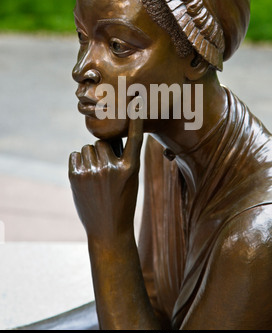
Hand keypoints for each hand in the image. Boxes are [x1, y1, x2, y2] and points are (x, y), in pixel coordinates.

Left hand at [68, 114, 143, 241]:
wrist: (109, 231)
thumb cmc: (122, 202)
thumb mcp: (129, 179)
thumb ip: (120, 156)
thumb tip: (105, 135)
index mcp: (130, 168)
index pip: (134, 138)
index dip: (135, 119)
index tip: (136, 101)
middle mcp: (112, 168)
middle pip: (101, 142)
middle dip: (102, 152)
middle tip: (106, 173)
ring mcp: (92, 172)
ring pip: (87, 148)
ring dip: (90, 158)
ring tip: (96, 178)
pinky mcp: (75, 176)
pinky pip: (75, 155)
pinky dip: (78, 163)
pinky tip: (84, 178)